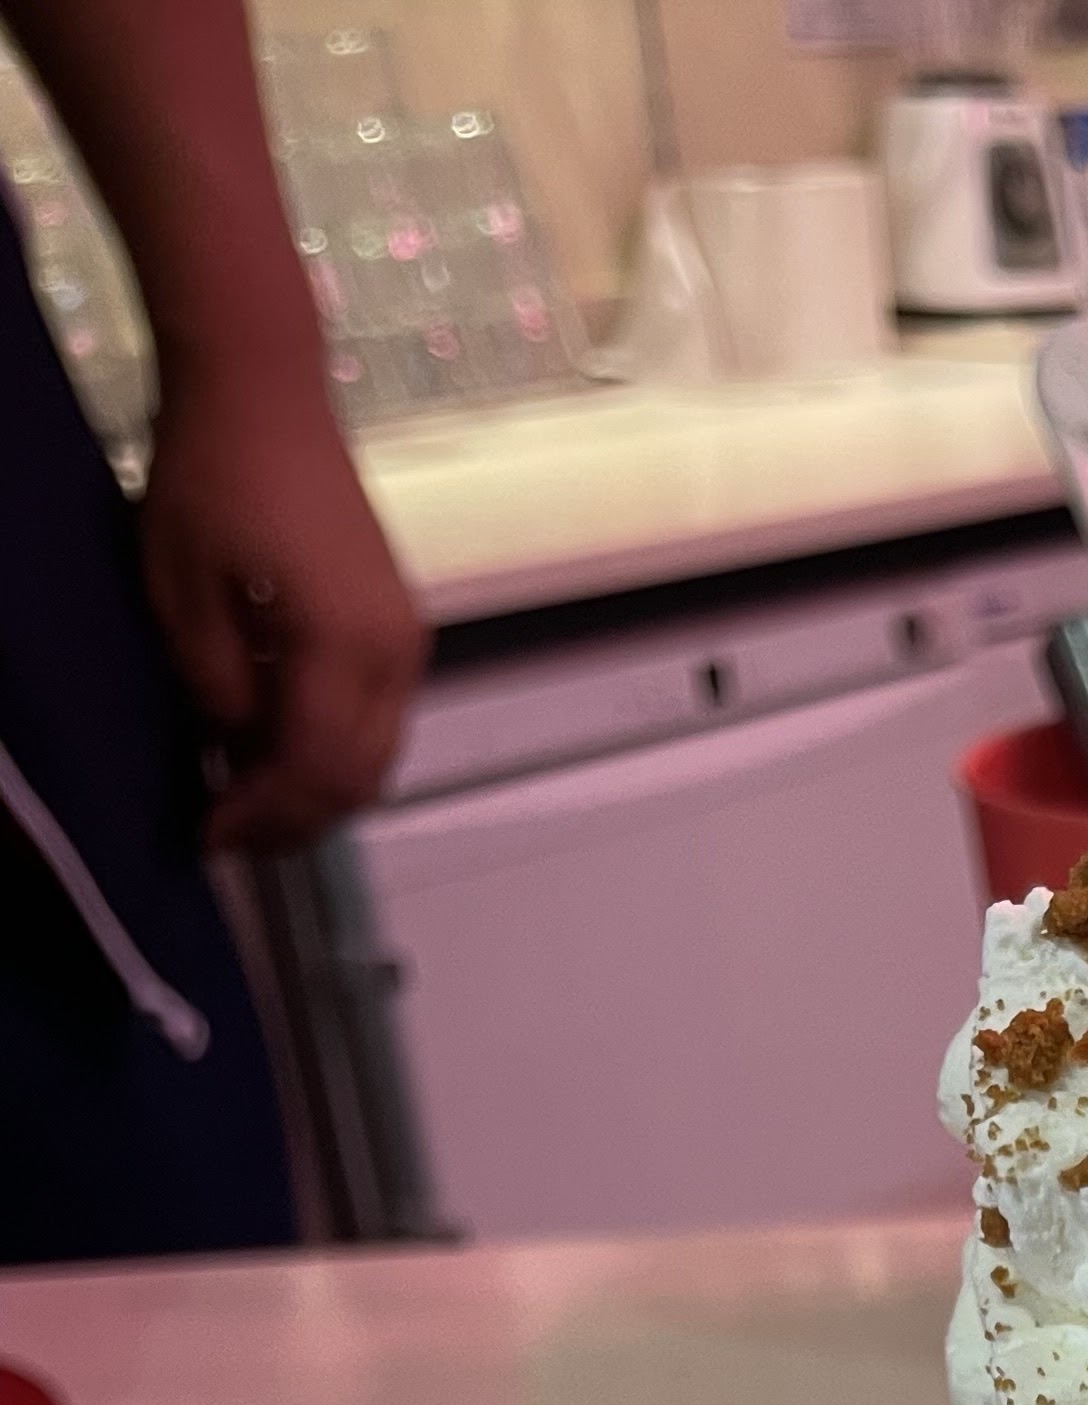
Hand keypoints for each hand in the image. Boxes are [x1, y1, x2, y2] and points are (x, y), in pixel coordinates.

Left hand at [137, 362, 426, 852]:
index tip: (208, 834)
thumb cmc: (215, 472)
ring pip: (376, 757)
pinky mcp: (399, 625)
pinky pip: (377, 718)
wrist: (265, 387)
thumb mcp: (181, 587)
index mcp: (344, 646)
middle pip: (359, 780)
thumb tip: (237, 742)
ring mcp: (406, 640)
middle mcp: (395, 655)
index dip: (262, 816)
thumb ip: (215, 683)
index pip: (314, 771)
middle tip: (230, 830)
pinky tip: (276, 736)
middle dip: (295, 819)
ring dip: (316, 788)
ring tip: (250, 792)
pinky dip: (332, 747)